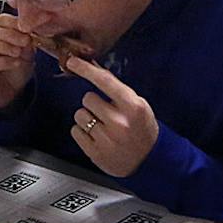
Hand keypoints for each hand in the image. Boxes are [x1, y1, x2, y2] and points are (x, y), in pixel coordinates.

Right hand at [0, 13, 35, 109]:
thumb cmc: (15, 70)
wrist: (9, 94)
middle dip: (10, 34)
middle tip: (26, 41)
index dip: (14, 22)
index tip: (29, 29)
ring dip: (3, 46)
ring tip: (18, 52)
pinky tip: (15, 63)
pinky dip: (2, 61)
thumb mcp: (25, 53)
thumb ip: (26, 42)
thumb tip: (30, 31)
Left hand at [64, 57, 157, 178]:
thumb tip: (94, 68)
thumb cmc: (143, 130)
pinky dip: (83, 132)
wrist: (149, 160)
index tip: (73, 62)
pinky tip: (96, 137)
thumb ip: (116, 89)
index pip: (105, 81)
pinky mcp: (95, 152)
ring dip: (87, 118)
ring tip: (102, 126)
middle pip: (88, 98)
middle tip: (105, 113)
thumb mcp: (138, 105)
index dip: (86, 69)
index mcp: (133, 107)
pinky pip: (75, 131)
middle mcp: (119, 122)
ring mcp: (106, 138)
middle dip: (93, 103)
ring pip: (79, 115)